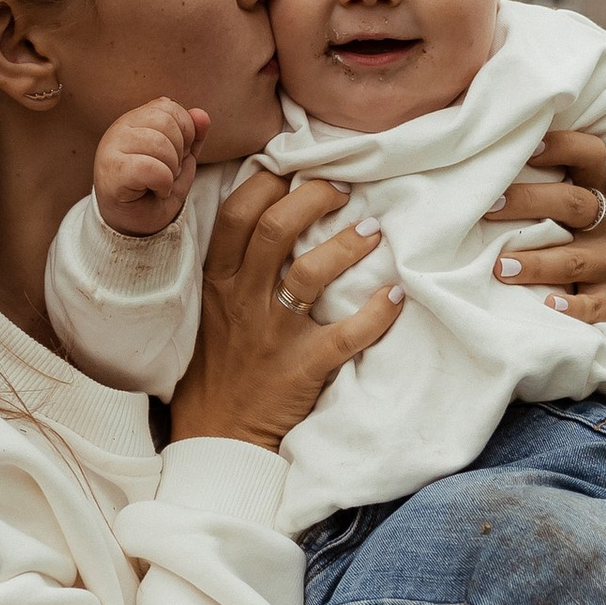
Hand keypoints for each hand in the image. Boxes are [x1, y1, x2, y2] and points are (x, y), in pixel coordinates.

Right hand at [95, 98, 207, 238]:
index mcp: (135, 120)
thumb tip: (202, 115)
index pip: (168, 106)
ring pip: (159, 144)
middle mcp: (120, 129)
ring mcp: (111, 149)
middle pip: (166, 122)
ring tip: (162, 182)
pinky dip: (163, 183)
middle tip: (169, 172)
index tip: (178, 155)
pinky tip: (156, 191)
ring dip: (171, 170)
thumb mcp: (181, 160)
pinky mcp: (111, 173)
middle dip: (179, 152)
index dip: (184, 131)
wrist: (134, 225)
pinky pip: (151, 167)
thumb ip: (192, 136)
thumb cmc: (154, 190)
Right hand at [169, 172, 403, 451]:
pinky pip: (345, 335)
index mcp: (218, 281)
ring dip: (347, 246)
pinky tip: (393, 295)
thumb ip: (235, 264)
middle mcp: (243, 300)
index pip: (238, 213)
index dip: (270, 181)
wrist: (217, 434)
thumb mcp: (211, 306)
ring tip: (373, 231)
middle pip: (275, 230)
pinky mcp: (302, 367)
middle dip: (313, 199)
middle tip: (343, 191)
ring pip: (312, 274)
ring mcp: (273, 334)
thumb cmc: (219, 363)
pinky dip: (376, 313)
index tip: (297, 169)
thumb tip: (274, 209)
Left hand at [485, 125, 605, 327]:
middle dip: (529, 201)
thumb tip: (472, 176)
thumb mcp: (562, 223)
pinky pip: (594, 305)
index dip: (564, 146)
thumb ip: (535, 202)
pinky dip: (572, 307)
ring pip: (575, 259)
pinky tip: (548, 305)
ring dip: (536, 263)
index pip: (591, 154)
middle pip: (575, 202)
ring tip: (501, 268)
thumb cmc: (567, 255)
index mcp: (596, 195)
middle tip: (489, 208)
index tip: (527, 148)